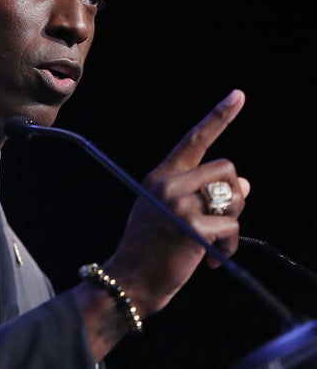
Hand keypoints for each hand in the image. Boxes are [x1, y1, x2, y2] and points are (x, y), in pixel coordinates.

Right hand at [102, 89, 249, 317]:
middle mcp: (168, 182)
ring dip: (233, 222)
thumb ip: (201, 194)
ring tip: (214, 242)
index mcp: (160, 175)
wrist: (130, 280)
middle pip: (226, 168)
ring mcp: (179, 202)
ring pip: (234, 196)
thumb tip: (245, 184)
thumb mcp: (169, 212)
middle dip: (235, 195)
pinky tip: (210, 260)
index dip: (219, 116)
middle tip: (222, 220)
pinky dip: (228, 246)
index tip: (239, 95)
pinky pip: (232, 227)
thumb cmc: (150, 248)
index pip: (193, 139)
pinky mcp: (192, 226)